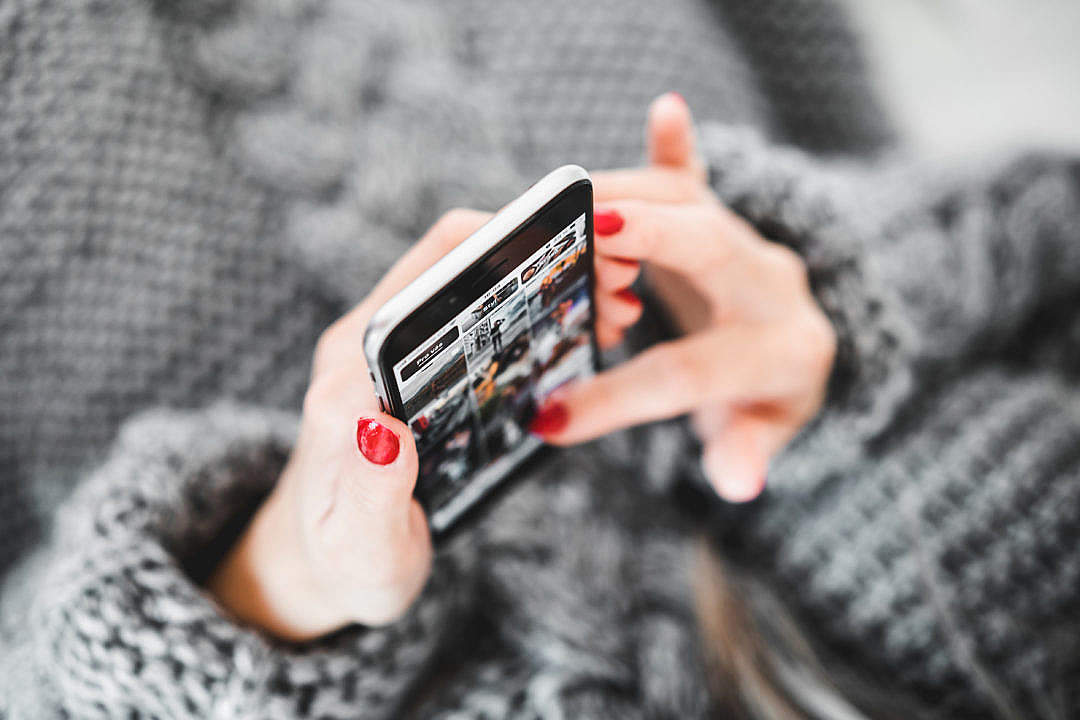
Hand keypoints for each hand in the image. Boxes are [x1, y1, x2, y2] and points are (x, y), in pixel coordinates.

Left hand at [209, 193, 646, 638]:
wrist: (324, 563)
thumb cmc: (343, 560)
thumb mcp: (359, 544)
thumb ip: (370, 492)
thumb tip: (383, 424)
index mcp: (352, 371)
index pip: (428, 271)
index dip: (500, 246)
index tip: (569, 256)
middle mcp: (372, 347)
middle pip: (460, 262)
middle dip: (541, 257)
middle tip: (614, 287)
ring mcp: (399, 356)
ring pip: (476, 288)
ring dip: (545, 284)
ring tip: (612, 311)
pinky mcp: (421, 373)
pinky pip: (480, 323)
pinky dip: (535, 316)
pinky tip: (579, 335)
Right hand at [532, 93, 835, 502]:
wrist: (796, 348)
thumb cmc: (768, 396)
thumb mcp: (761, 434)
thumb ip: (747, 453)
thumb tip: (739, 485)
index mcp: (782, 352)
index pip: (690, 372)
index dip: (619, 400)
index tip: (551, 419)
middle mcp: (770, 284)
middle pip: (712, 247)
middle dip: (650, 237)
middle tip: (589, 237)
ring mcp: (745, 243)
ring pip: (693, 202)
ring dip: (630, 197)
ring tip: (561, 210)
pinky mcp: (718, 217)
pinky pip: (699, 177)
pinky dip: (677, 146)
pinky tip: (668, 111)